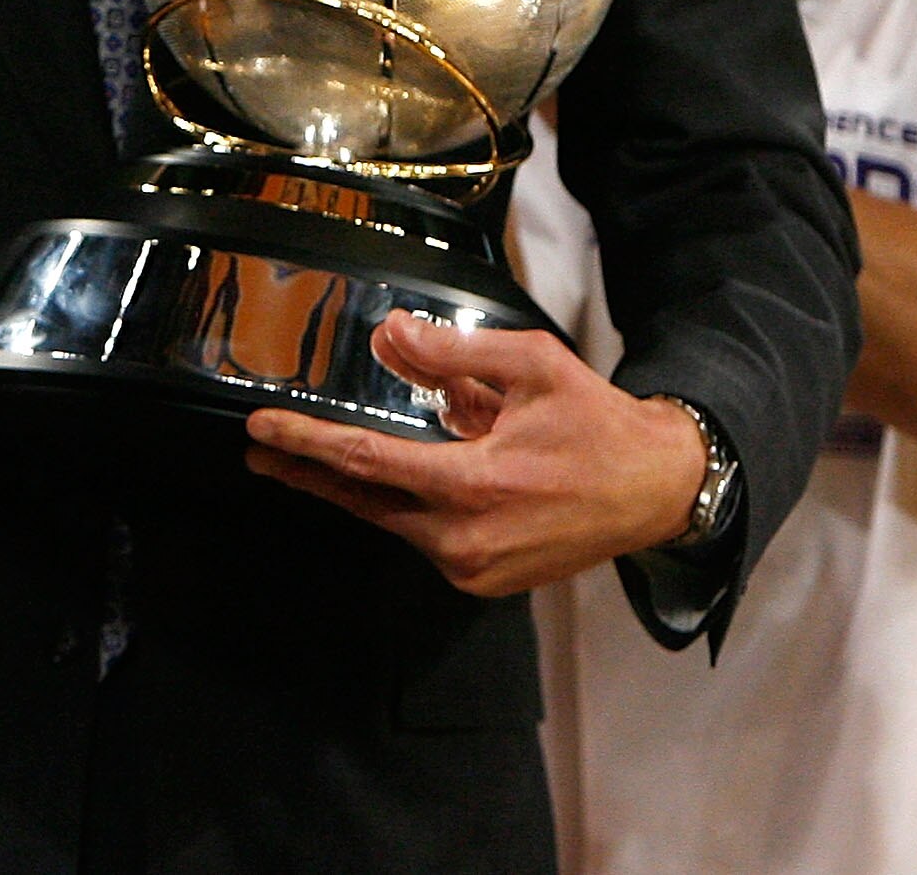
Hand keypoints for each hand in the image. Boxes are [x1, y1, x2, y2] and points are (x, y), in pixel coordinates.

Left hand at [243, 311, 705, 596]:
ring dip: (358, 486)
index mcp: (475, 484)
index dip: (308, 443)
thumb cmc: (596, 425)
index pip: (368, 462)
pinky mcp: (484, 582)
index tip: (262, 430)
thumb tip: (390, 335)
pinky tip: (406, 475)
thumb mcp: (530, 367)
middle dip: (309, 471)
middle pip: (365, 498)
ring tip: (315, 456)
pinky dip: (407, 504)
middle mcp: (467, 537)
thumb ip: (453, 353)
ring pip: (392, 518)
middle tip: (261, 449)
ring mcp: (475, 568)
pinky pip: (425, 536)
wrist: (655, 490)